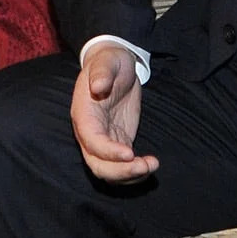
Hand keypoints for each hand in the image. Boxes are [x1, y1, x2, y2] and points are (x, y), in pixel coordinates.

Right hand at [70, 44, 156, 181]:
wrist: (115, 67)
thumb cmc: (109, 62)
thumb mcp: (106, 61)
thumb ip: (102, 72)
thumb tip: (99, 85)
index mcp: (84, 115)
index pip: (92, 141)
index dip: (108, 151)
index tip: (130, 153)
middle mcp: (90, 134)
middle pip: (98, 164)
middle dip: (120, 172)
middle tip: (144, 166)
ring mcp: (104, 141)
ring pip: (109, 171)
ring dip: (129, 175)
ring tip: (151, 165)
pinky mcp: (117, 143)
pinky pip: (121, 167)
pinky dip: (134, 173)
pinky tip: (150, 165)